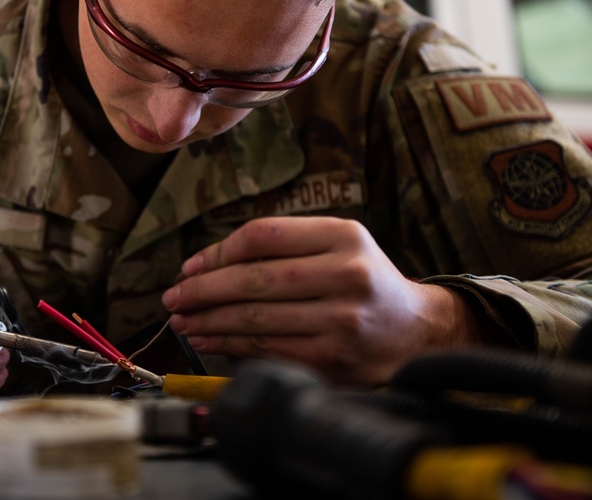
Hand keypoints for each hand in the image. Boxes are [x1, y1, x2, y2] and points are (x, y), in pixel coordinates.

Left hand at [162, 217, 485, 385]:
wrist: (417, 331)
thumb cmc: (364, 282)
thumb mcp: (338, 245)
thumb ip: (284, 247)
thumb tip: (208, 264)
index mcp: (344, 235)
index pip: (264, 236)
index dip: (218, 251)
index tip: (189, 267)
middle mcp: (347, 273)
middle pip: (255, 278)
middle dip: (203, 290)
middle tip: (173, 298)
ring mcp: (341, 318)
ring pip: (256, 317)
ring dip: (209, 321)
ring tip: (182, 321)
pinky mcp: (334, 357)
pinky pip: (268, 348)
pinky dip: (230, 345)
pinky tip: (208, 341)